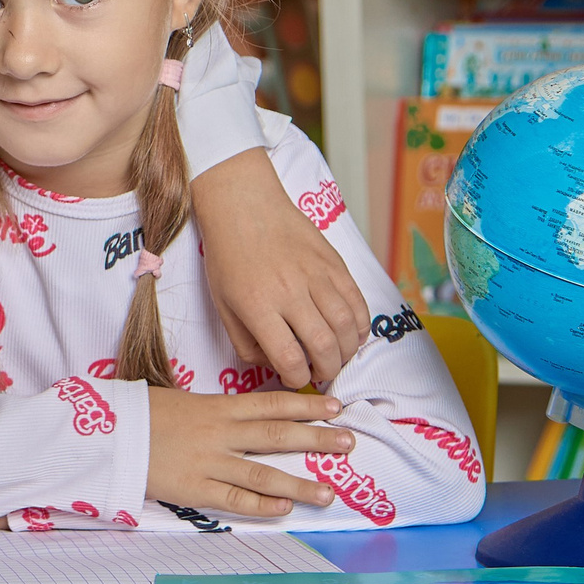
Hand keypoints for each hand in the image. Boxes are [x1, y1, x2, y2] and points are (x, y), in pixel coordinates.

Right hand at [145, 387, 350, 517]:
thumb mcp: (182, 401)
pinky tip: (283, 509)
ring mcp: (209, 462)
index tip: (335, 405)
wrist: (107, 434)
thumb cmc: (141, 414)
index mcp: (217, 407)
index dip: (305, 405)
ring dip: (299, 484)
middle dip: (316, 439)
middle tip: (349, 442)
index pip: (270, 403)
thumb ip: (215, 410)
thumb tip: (245, 415)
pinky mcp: (195, 488)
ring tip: (329, 493)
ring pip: (263, 474)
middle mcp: (219, 433)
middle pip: (277, 436)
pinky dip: (261, 505)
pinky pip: (234, 499)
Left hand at [191, 150, 369, 387]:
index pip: (289, 358)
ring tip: (335, 356)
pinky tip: (350, 334)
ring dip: (346, 351)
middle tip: (320, 372)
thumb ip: (246, 343)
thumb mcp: (222, 305)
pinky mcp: (334, 263)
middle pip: (324, 347)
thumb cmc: (228, 256)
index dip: (296, 378)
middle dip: (326, 370)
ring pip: (347, 327)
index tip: (294, 377)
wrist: (245, 206)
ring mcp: (316, 275)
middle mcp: (290, 291)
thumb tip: (274, 366)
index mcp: (257, 304)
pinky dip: (360, 325)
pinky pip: (358, 302)